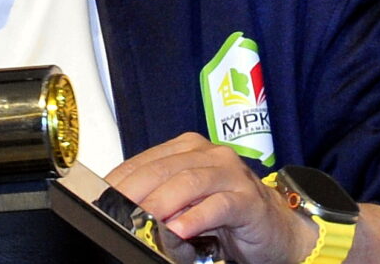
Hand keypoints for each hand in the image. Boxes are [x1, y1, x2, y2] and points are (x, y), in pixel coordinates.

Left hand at [104, 133, 316, 263]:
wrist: (278, 230)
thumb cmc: (227, 217)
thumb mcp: (186, 207)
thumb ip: (161, 203)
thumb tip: (127, 214)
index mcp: (186, 149)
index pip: (144, 161)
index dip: (120, 179)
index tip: (101, 197)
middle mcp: (208, 154)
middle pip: (162, 169)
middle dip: (135, 191)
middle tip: (116, 210)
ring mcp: (230, 173)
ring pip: (188, 182)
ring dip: (162, 203)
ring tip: (144, 219)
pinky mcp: (248, 199)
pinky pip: (219, 205)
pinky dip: (196, 217)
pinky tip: (180, 230)